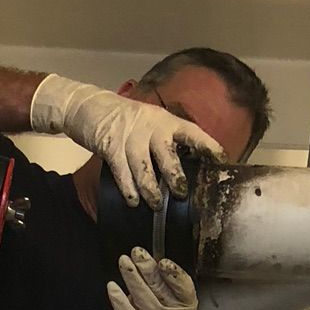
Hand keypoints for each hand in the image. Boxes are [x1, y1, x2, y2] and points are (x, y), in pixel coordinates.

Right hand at [30, 74, 220, 206]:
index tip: (222, 161)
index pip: (192, 132)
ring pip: (144, 168)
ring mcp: (130, 135)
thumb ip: (165, 139)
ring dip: (150, 189)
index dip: (208, 146)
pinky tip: (133, 201)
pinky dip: (128, 188)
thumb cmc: (123, 119)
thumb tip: (186, 165)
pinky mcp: (110, 144)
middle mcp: (151, 126)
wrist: (86, 105)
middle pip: (167, 154)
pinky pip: (122, 171)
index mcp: (165, 120)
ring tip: (155, 204)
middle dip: (175, 177)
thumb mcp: (149, 121)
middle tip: (181, 194)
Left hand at [107, 249, 201, 309]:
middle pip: (160, 287)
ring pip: (143, 296)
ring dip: (131, 277)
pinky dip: (119, 299)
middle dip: (147, 267)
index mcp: (185, 308)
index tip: (163, 262)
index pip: (183, 287)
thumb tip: (141, 274)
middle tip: (137, 252)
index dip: (174, 274)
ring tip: (124, 261)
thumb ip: (162, 295)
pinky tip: (112, 287)